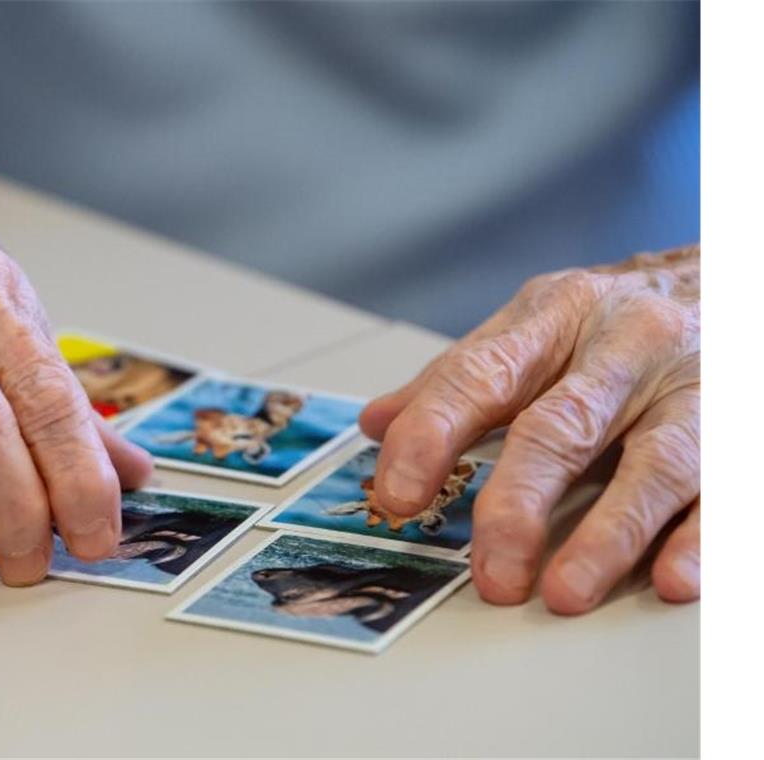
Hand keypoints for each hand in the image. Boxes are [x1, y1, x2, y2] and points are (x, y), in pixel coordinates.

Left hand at [359, 246, 698, 612]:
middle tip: (490, 570)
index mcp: (554, 317)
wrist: (729, 276)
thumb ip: (458, 378)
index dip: (431, 434)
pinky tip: (674, 577)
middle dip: (518, 503)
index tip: (396, 492)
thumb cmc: (618, 314)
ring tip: (565, 591)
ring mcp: (692, 386)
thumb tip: (376, 424)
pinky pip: (725, 486)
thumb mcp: (535, 324)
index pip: (478, 376)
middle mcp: (623, 346)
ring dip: (607, 534)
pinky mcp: (745, 428)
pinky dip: (702, 536)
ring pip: (652, 462)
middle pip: (561, 427)